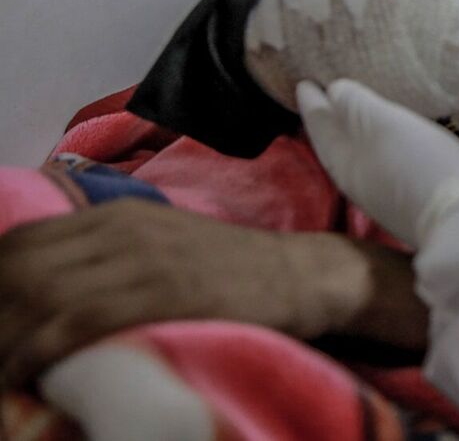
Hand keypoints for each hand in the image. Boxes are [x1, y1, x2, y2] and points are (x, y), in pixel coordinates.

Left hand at [0, 199, 357, 387]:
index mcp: (116, 213)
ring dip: (3, 340)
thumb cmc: (231, 269)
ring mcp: (142, 258)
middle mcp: (121, 228)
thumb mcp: (162, 242)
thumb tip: (50, 286)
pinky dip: (34, 352)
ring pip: (38, 295)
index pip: (20, 242)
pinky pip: (74, 322)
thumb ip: (111, 252)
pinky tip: (19, 375)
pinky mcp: (161, 292)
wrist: (299, 276)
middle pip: (19, 268)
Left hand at [297, 79, 458, 247]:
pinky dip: (374, 145)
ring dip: (349, 133)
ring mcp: (382, 193)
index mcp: (342, 161)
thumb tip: (334, 90)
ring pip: (355, 155)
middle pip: (333, 144)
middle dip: (327, 118)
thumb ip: (355, 105)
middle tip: (322, 93)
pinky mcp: (408, 199)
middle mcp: (355, 179)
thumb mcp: (383, 124)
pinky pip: (379, 163)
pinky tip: (388, 141)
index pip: (319, 125)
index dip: (311, 101)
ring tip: (351, 112)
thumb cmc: (418, 163)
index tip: (303, 80)